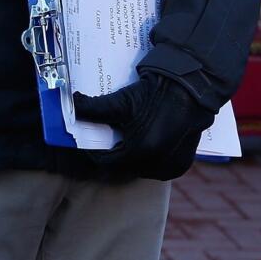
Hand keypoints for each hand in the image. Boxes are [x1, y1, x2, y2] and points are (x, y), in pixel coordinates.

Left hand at [72, 72, 216, 180]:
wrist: (189, 89)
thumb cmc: (154, 94)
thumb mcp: (121, 101)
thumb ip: (92, 108)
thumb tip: (70, 104)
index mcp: (138, 152)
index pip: (105, 162)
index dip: (95, 152)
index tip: (90, 142)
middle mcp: (156, 165)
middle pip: (123, 168)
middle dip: (114, 155)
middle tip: (109, 140)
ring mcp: (171, 167)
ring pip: (141, 170)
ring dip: (132, 160)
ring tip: (127, 141)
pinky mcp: (182, 164)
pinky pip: (159, 169)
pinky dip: (150, 162)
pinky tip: (145, 146)